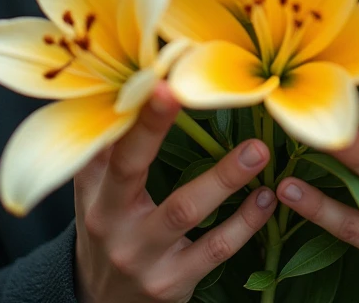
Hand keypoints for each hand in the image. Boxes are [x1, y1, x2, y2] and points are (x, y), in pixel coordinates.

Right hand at [74, 82, 276, 302]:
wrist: (101, 301)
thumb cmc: (108, 224)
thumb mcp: (96, 190)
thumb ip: (110, 145)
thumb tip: (138, 83)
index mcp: (93, 189)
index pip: (106, 142)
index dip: (127, 111)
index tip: (155, 77)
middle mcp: (110, 220)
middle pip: (131, 168)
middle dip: (156, 128)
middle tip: (193, 91)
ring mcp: (141, 255)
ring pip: (183, 210)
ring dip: (224, 177)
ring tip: (258, 151)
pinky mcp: (171, 282)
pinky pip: (213, 249)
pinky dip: (244, 222)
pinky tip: (266, 197)